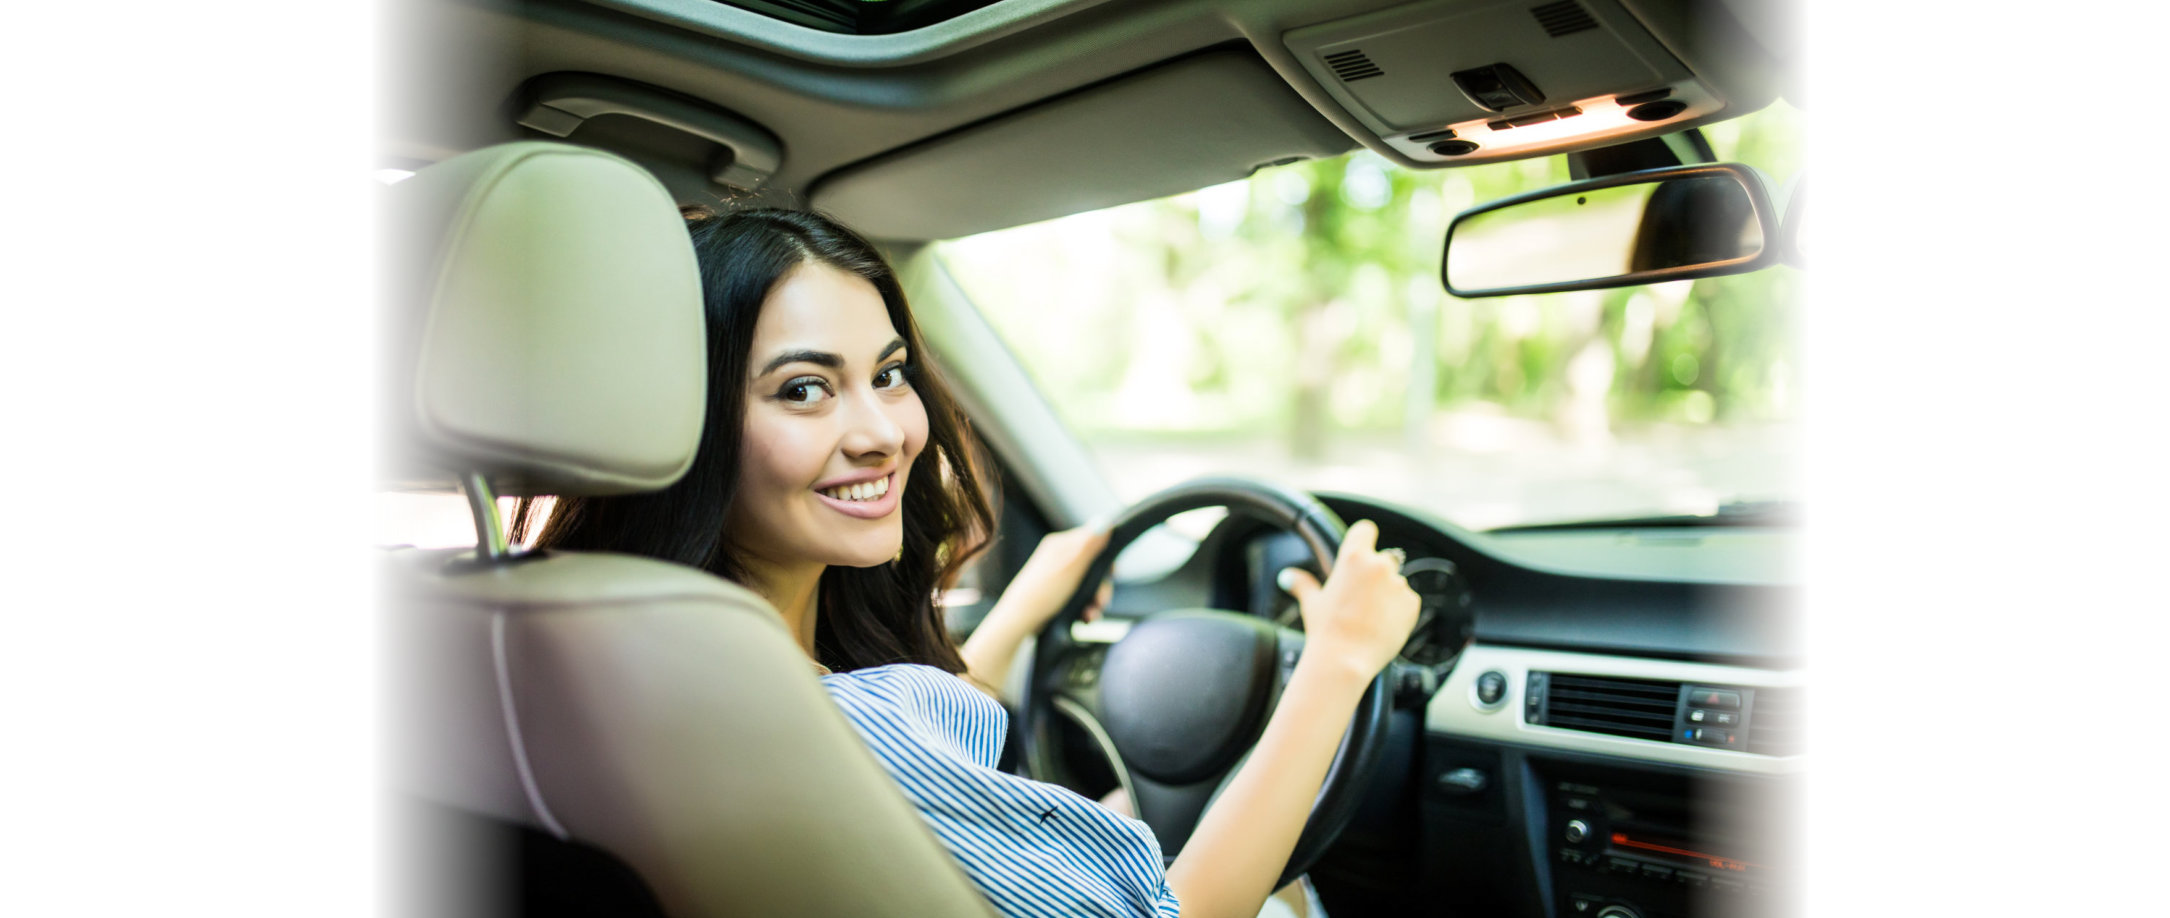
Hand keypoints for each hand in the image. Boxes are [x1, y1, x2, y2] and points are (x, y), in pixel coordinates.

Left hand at [995, 520, 1112, 631]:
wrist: (1021, 620)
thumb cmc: (1043, 591)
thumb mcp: (1070, 566)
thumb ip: (1089, 545)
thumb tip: (1105, 523)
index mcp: (1061, 545)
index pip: (1093, 540)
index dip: (1106, 557)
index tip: (1112, 573)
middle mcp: (1060, 558)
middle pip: (1094, 566)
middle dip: (1101, 586)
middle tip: (1101, 601)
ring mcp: (1059, 577)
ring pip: (1089, 585)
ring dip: (1095, 601)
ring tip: (1092, 614)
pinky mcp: (1059, 594)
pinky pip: (1080, 598)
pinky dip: (1086, 608)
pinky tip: (1085, 618)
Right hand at [1275, 520, 1419, 683]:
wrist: (1346, 660)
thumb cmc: (1326, 631)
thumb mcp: (1312, 603)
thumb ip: (1302, 584)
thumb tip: (1288, 576)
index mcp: (1354, 557)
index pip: (1366, 529)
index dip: (1363, 539)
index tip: (1360, 551)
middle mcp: (1379, 565)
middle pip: (1382, 558)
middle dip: (1374, 574)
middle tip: (1360, 597)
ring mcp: (1398, 584)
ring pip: (1395, 582)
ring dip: (1387, 594)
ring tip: (1370, 617)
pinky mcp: (1412, 603)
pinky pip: (1407, 601)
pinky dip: (1398, 610)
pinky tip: (1382, 625)